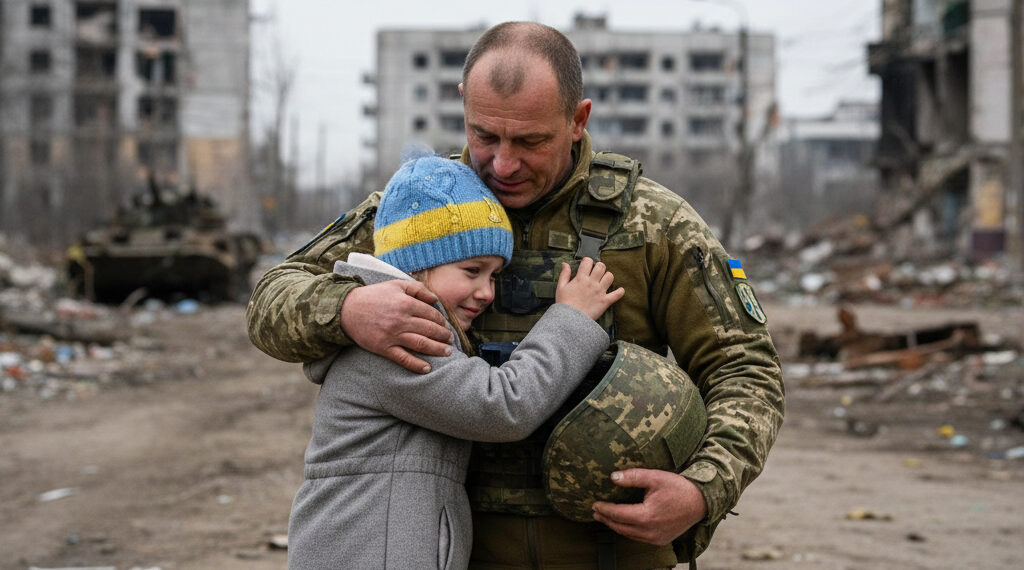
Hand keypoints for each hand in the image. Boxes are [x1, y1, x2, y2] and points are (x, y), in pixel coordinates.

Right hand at [341, 280, 453, 372]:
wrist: (347, 309)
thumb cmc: (374, 296)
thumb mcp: (396, 285)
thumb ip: (418, 289)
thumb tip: (435, 299)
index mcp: (405, 303)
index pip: (432, 314)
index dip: (442, 321)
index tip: (445, 325)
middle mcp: (401, 320)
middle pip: (430, 330)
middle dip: (444, 336)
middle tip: (450, 340)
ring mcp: (392, 335)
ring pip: (421, 344)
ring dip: (437, 349)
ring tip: (447, 352)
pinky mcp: (383, 348)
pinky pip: (403, 359)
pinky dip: (416, 365)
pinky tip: (427, 368)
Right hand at [555, 258, 624, 319]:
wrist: (570, 320)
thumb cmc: (564, 304)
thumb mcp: (560, 287)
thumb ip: (564, 274)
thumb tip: (565, 263)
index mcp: (581, 278)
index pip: (588, 261)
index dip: (587, 261)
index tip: (586, 266)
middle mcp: (592, 283)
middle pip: (601, 266)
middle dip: (599, 267)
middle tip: (596, 272)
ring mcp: (600, 291)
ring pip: (610, 276)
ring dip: (608, 277)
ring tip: (604, 281)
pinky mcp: (605, 301)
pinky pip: (617, 294)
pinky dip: (620, 292)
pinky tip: (619, 291)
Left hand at [591, 468, 707, 545]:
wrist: (700, 502)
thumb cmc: (679, 488)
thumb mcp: (655, 477)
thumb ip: (633, 477)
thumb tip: (613, 477)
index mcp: (646, 516)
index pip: (618, 514)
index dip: (604, 509)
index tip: (594, 504)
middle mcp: (650, 531)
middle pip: (620, 527)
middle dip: (606, 519)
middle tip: (595, 512)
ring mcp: (656, 538)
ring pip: (629, 535)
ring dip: (616, 526)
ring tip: (605, 518)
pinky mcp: (661, 540)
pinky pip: (639, 538)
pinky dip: (628, 531)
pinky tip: (624, 524)